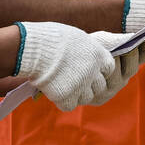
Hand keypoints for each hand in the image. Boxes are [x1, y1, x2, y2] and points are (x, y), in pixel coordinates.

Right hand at [17, 22, 144, 111]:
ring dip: (77, 94)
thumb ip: (89, 52)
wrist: (35, 48)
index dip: (99, 72)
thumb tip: (92, 58)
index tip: (89, 71)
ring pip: (86, 97)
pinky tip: (54, 91)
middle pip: (99, 86)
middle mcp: (94, 71)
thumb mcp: (79, 39)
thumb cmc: (53, 39)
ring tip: (62, 84)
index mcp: (99, 55)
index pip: (109, 69)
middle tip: (73, 80)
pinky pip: (70, 105)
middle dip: (88, 85)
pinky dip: (63, 101)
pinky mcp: (67, 96)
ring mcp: (82, 85)